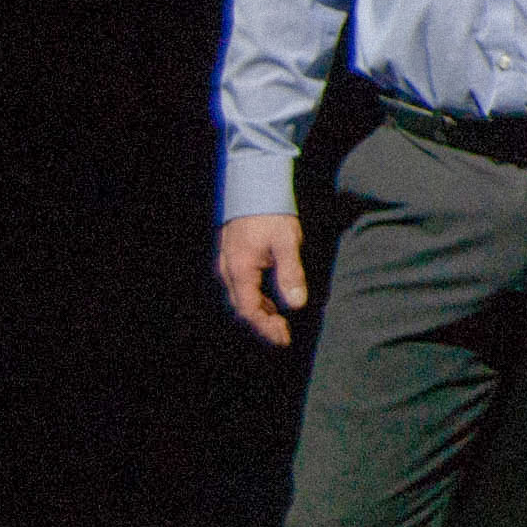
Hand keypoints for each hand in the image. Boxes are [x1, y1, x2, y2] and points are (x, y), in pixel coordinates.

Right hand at [217, 213, 308, 346]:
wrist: (255, 187)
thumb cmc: (272, 214)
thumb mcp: (287, 242)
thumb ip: (291, 273)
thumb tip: (297, 304)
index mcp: (240, 270)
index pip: (249, 310)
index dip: (266, 328)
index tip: (284, 339)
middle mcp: (228, 271)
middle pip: (243, 308)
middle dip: (264, 324)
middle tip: (284, 336)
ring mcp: (228, 264)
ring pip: (242, 298)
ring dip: (261, 313)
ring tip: (281, 325)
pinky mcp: (234, 258)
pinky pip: (242, 287)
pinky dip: (257, 299)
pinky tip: (273, 303)